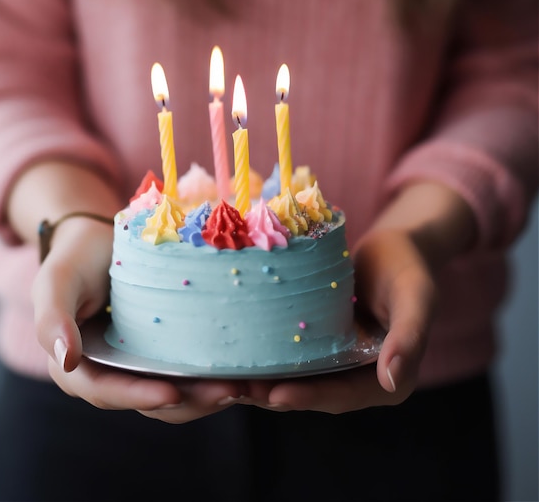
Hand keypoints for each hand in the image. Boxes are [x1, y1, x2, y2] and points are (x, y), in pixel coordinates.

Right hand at [33, 216, 250, 422]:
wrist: (98, 241)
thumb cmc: (74, 258)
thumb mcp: (55, 280)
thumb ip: (52, 317)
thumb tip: (65, 359)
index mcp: (77, 368)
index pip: (107, 392)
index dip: (138, 396)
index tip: (173, 392)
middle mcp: (110, 375)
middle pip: (149, 401)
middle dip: (190, 401)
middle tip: (230, 391)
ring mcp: (139, 365)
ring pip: (176, 393)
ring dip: (209, 394)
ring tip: (247, 385)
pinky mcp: (163, 352)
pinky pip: (188, 370)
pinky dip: (214, 373)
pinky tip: (244, 367)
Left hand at [244, 181, 475, 413]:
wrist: (395, 248)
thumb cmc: (409, 269)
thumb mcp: (417, 297)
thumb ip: (409, 337)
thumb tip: (392, 382)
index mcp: (387, 381)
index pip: (343, 395)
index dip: (309, 397)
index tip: (275, 395)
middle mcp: (359, 379)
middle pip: (312, 393)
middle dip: (273, 395)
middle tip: (235, 391)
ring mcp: (336, 362)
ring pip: (296, 379)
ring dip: (262, 382)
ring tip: (227, 380)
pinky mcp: (319, 344)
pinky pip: (291, 356)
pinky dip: (266, 358)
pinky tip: (236, 353)